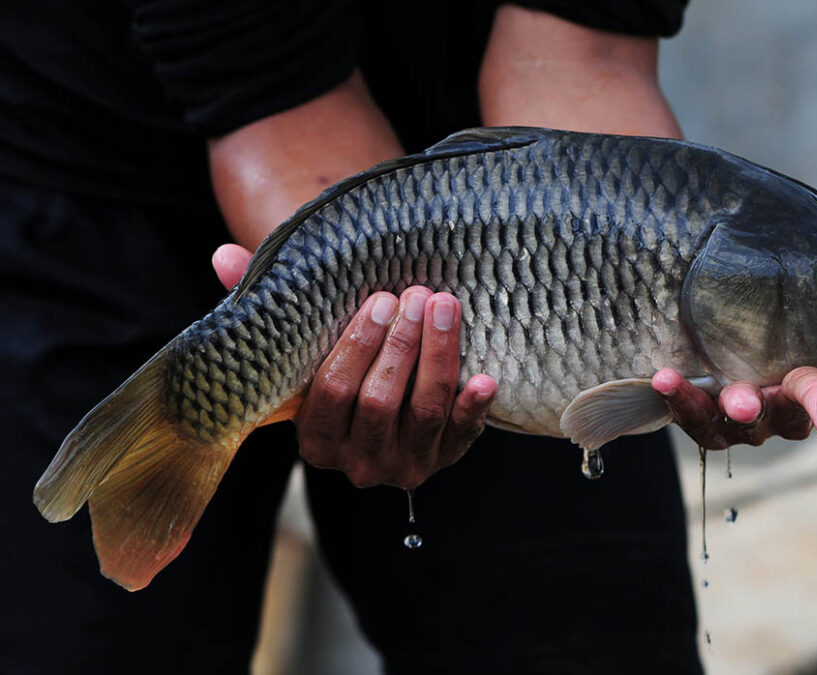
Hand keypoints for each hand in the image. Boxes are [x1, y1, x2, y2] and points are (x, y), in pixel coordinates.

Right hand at [213, 244, 497, 488]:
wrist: (391, 416)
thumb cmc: (340, 369)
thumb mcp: (301, 350)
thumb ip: (263, 304)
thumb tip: (224, 256)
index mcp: (315, 440)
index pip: (332, 392)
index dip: (357, 346)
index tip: (380, 300)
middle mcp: (358, 463)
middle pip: (379, 403)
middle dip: (400, 345)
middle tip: (417, 296)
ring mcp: (404, 465)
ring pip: (423, 413)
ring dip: (438, 357)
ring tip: (446, 308)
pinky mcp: (446, 458)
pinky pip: (463, 436)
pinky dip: (473, 408)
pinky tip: (484, 378)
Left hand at [653, 245, 816, 448]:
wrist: (714, 316)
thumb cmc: (793, 311)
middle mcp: (797, 400)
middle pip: (815, 408)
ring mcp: (753, 412)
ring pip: (754, 423)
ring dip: (749, 409)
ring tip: (742, 399)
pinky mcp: (709, 416)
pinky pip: (698, 419)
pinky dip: (684, 400)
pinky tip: (667, 376)